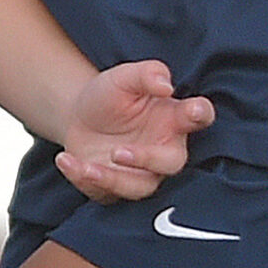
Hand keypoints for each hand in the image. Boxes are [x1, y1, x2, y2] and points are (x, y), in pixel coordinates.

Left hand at [54, 59, 213, 202]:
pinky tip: (66, 160)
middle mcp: (164, 149)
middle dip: (148, 160)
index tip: (193, 111)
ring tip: (87, 165)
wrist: (76, 115)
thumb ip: (147, 74)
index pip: (199, 116)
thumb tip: (165, 85)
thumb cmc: (110, 95)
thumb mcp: (123, 77)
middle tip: (119, 152)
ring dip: (113, 179)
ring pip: (139, 187)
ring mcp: (142, 172)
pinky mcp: (116, 187)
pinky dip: (84, 179)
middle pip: (171, 163)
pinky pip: (106, 193)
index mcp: (173, 118)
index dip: (200, 114)